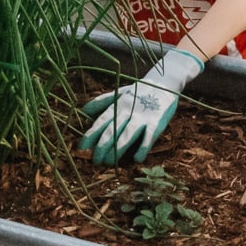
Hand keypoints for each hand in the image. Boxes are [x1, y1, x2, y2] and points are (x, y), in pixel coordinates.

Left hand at [80, 48, 203, 163]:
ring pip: (127, 134)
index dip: (90, 135)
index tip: (81, 148)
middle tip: (95, 161)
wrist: (164, 83)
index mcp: (118, 105)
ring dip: (117, 149)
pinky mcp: (157, 122)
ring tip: (109, 162)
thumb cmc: (139, 92)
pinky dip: (143, 147)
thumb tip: (83, 111)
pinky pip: (149, 136)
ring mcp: (142, 117)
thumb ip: (101, 102)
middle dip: (102, 147)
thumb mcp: (119, 93)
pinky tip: (137, 159)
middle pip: (112, 130)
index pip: (101, 122)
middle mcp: (128, 111)